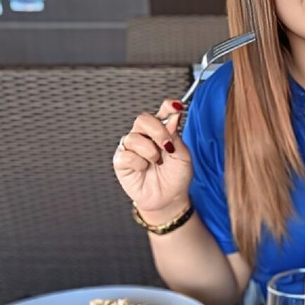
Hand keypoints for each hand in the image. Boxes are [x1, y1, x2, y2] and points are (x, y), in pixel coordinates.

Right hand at [112, 100, 192, 219]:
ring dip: (150, 152)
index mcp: (162, 132)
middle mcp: (145, 136)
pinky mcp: (121, 161)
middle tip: (167, 146)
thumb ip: (176, 137)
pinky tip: (143, 169)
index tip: (176, 106)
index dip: (167, 107)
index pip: (162, 112)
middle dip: (157, 131)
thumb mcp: (183, 156)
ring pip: (134, 137)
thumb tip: (172, 118)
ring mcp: (131, 148)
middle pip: (143, 119)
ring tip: (156, 163)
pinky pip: (126, 154)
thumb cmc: (176, 177)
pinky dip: (139, 162)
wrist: (169, 198)